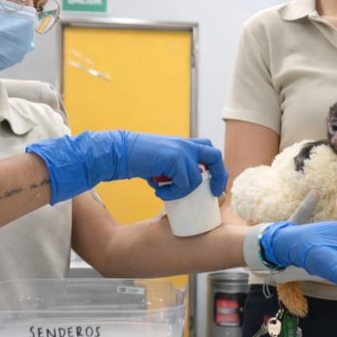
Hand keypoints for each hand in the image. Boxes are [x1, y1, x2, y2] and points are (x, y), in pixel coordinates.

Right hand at [26, 131, 226, 204]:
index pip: (208, 150)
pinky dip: (172, 192)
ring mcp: (181, 150)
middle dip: (219, 175)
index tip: (215, 187)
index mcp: (183, 144)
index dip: (216, 168)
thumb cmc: (136, 161)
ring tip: (162, 191)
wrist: (117, 153)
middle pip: (215, 156)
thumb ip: (175, 170)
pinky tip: (156, 191)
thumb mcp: (160, 165)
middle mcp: (185, 144)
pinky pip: (184, 183)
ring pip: (197, 178)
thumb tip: (187, 188)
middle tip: (214, 192)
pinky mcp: (175, 158)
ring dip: (181, 191)